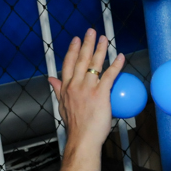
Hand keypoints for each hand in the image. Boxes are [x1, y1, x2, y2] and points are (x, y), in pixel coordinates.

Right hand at [47, 28, 124, 150]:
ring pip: (94, 64)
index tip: (76, 39)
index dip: (72, 50)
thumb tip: (51, 79)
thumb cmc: (75, 126)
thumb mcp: (62, 106)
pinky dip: (115, 65)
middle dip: (86, 44)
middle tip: (91, 31)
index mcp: (66, 88)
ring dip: (100, 49)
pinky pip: (110, 76)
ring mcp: (87, 89)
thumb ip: (58, 90)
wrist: (82, 139)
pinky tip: (120, 56)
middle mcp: (75, 85)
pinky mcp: (101, 95)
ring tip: (104, 38)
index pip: (68, 64)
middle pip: (81, 60)